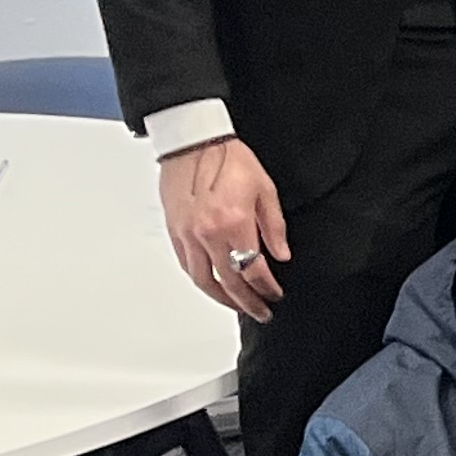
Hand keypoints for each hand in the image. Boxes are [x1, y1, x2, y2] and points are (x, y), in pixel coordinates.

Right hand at [160, 136, 289, 319]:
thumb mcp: (265, 190)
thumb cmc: (229, 159)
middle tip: (260, 312)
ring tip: (237, 305)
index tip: (274, 295)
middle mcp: (207, 234)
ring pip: (203, 280)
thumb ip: (274, 226)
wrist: (194, 143)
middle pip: (228, 282)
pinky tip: (213, 285)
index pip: (253, 270)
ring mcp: (187, 235)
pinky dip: (201, 280)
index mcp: (234, 224)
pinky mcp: (174, 232)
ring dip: (221, 298)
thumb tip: (281, 255)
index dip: (266, 288)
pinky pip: (187, 266)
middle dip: (247, 302)